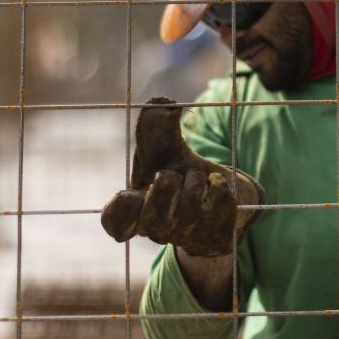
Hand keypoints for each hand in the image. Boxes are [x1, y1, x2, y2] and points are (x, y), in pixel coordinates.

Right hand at [100, 97, 263, 257]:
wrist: (218, 197)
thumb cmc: (182, 175)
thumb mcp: (166, 152)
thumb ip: (157, 129)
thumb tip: (161, 104)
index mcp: (139, 210)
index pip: (117, 224)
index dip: (120, 213)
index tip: (130, 193)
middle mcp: (161, 228)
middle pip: (154, 220)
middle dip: (164, 189)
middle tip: (170, 174)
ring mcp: (190, 234)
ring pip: (189, 212)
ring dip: (195, 182)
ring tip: (199, 176)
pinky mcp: (218, 233)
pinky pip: (221, 208)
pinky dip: (219, 187)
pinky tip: (216, 182)